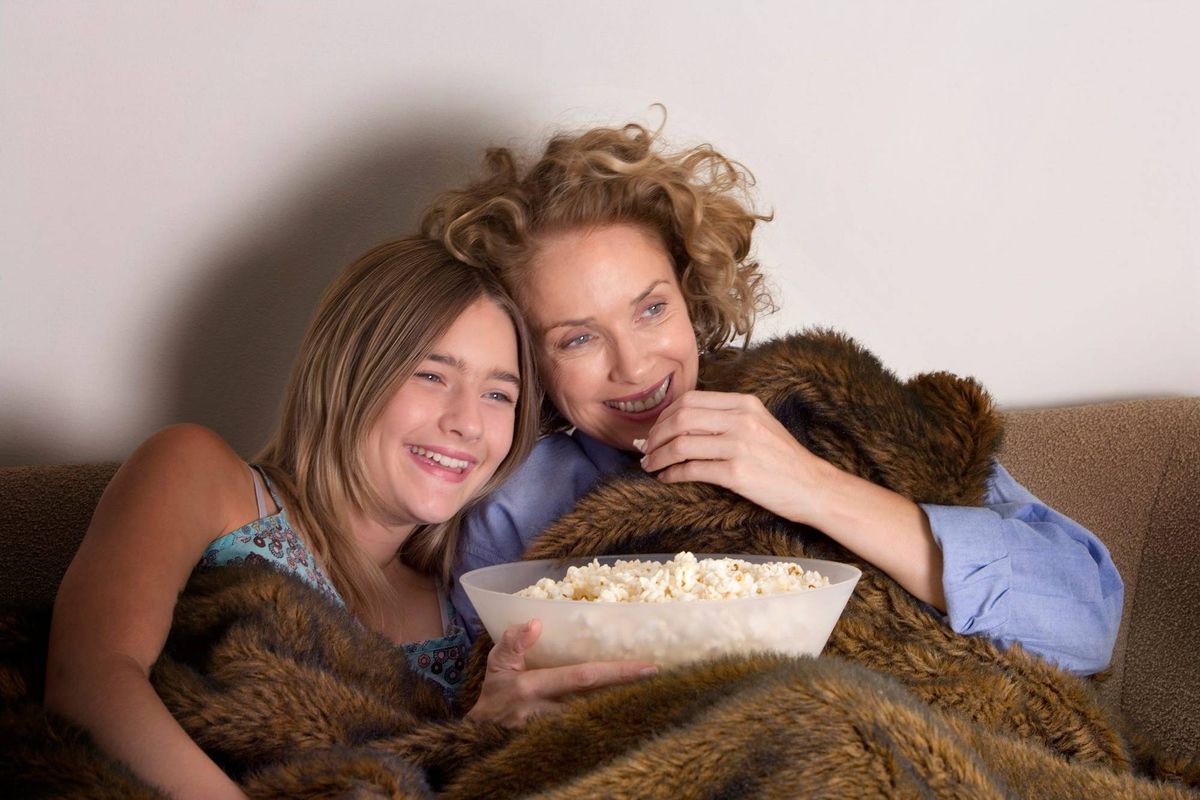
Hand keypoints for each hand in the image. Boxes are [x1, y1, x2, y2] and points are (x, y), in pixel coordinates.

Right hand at [464, 619, 656, 726]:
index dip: (617, 672)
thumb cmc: (494, 696)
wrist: (478, 741)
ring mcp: (556, 734)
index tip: (649, 667)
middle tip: (665, 681)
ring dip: (626, 707)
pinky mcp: (560, 746)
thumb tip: (536, 622)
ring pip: (599, 718)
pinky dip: (612, 723)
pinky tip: (633, 715)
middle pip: (601, 701)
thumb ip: (513, 642)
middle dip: (632, 692)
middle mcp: (548, 713)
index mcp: (533, 688)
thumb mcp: (496, 665)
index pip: (583, 678)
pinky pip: (592, 732)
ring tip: (657, 694)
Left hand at [641, 390, 947, 608]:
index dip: (664, 415)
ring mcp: (738, 446)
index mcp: (744, 403)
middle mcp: (740, 420)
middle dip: (655, 435)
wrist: (814, 487)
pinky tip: (666, 478)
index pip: (690, 400)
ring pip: (680, 444)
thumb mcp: (759, 424)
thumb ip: (727, 417)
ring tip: (650, 466)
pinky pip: (691, 470)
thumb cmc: (784, 459)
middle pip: (680, 418)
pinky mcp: (737, 474)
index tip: (655, 429)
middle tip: (646, 449)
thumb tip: (683, 422)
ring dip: (658, 456)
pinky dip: (671, 474)